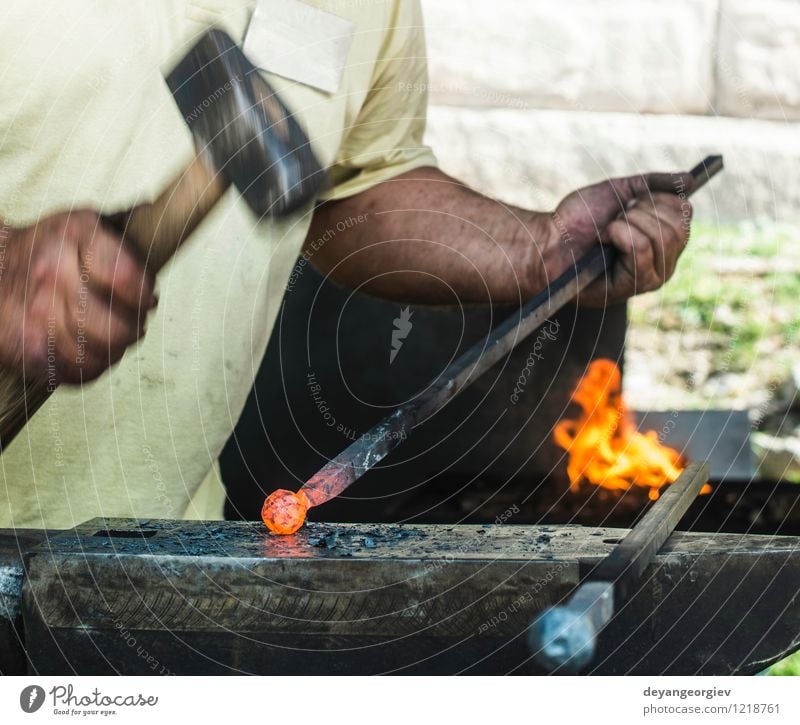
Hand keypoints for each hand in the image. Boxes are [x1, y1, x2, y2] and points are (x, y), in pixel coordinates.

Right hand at [0, 209, 155, 382]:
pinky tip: (89, 348)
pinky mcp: (25, 348)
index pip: (125, 277)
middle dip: (133, 329)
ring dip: (114, 350)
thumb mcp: (88, 223)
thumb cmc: (56, 246)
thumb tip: (162, 224)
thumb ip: (128, 230)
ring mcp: (35, 315)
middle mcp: (52, 275)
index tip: (147, 299)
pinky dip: (92, 366)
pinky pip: (77, 373)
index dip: (145, 295)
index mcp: (75, 237)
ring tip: (109, 334)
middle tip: (131, 321)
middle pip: (115, 329)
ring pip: (99, 356)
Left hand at [549, 172, 693, 305]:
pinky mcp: (632, 287)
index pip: (685, 211)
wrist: (549, 240)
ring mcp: (651, 277)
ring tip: (606, 232)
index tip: (629, 203)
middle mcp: (664, 260)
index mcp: (664, 239)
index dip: (655, 198)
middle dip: (641, 212)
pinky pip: (641, 250)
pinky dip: (619, 235)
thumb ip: (655, 185)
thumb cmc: (580, 219)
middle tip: (615, 219)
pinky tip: (604, 241)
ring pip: (661, 237)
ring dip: (626, 224)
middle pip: (678, 225)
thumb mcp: (621, 191)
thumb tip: (690, 181)